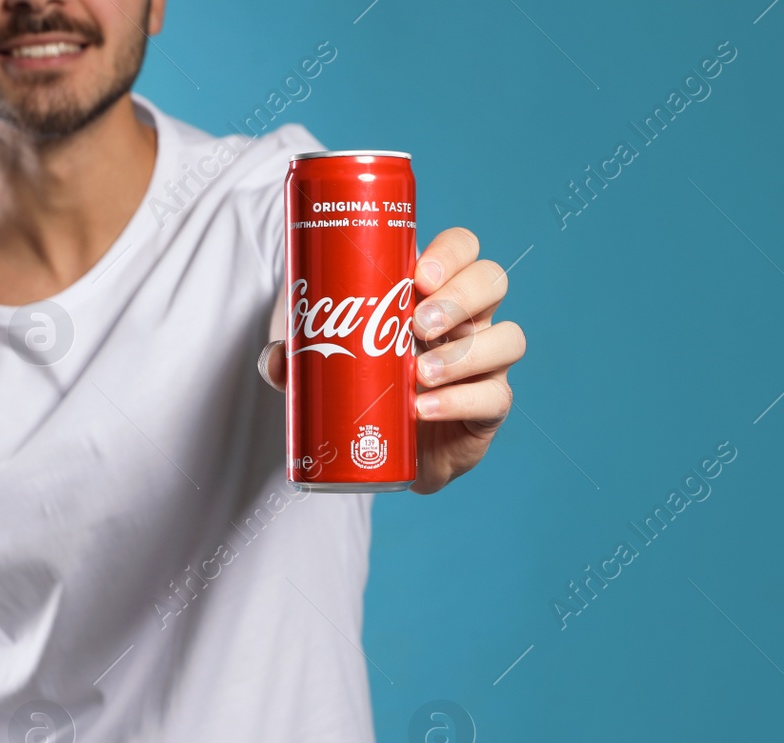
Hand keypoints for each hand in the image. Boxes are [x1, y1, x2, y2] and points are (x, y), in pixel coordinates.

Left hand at [258, 227, 525, 493]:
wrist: (381, 453)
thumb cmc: (360, 386)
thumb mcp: (321, 363)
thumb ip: (294, 356)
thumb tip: (276, 358)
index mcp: (435, 291)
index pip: (462, 249)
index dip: (450, 252)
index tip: (417, 275)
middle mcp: (471, 319)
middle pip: (493, 280)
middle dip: (459, 296)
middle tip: (417, 324)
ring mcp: (486, 363)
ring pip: (507, 338)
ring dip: (464, 352)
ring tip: (419, 374)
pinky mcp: (489, 408)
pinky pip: (495, 396)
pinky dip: (460, 400)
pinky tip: (426, 408)